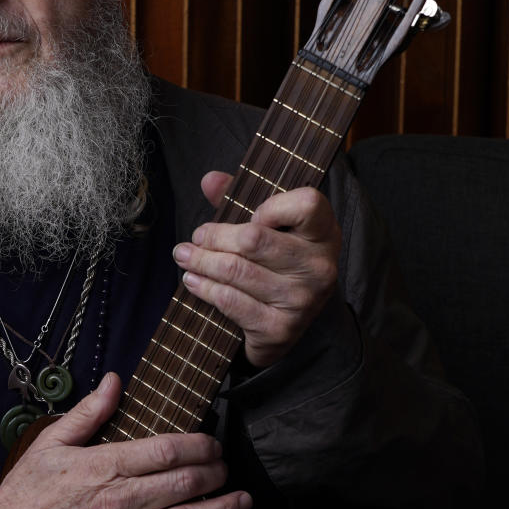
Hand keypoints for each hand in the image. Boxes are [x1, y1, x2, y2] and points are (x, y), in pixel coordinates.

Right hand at [0, 374, 249, 508]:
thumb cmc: (26, 494)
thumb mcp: (50, 443)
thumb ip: (88, 413)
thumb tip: (115, 382)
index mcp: (104, 467)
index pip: (165, 452)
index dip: (197, 445)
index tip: (212, 442)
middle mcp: (120, 502)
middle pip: (183, 484)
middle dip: (215, 473)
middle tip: (227, 466)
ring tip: (244, 500)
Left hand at [173, 176, 340, 368]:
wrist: (286, 324)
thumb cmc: (275, 264)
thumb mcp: (268, 229)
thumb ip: (240, 200)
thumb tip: (210, 180)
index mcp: (324, 234)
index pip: (308, 205)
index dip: (274, 207)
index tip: (251, 216)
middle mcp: (319, 266)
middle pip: (255, 239)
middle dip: (215, 237)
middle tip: (195, 238)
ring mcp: (302, 300)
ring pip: (237, 270)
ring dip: (202, 261)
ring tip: (184, 256)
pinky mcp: (280, 328)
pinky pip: (232, 301)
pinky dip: (206, 288)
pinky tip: (193, 280)